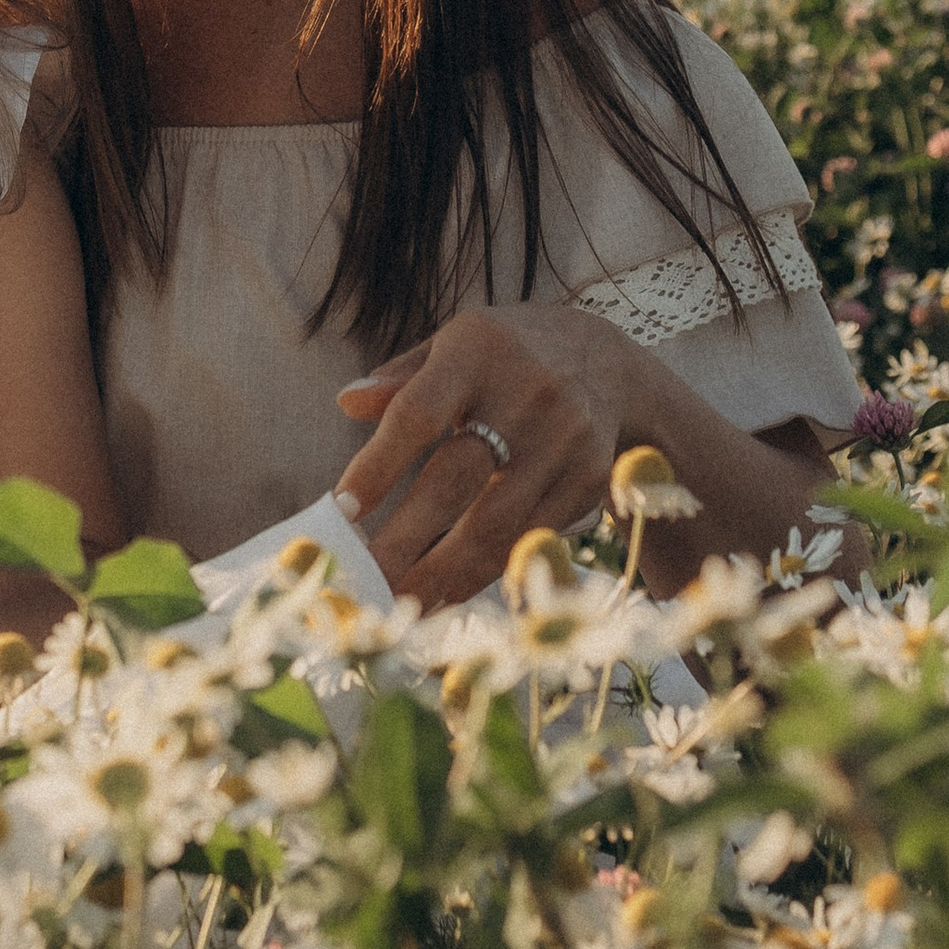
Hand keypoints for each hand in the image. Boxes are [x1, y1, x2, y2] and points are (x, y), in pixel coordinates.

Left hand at [333, 302, 656, 609]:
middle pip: (457, 478)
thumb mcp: (454, 345)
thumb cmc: (502, 360)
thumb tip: (346, 400)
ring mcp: (565, 439)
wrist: (609, 362)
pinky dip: (486, 573)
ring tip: (399, 603)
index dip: (379, 464)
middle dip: (405, 537)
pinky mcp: (590, 479)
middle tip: (362, 578)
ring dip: (443, 571)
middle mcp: (526, 393)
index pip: (418, 412)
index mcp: (477, 351)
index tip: (339, 510)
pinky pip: (529, 536)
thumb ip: (401, 380)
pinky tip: (448, 596)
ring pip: (496, 522)